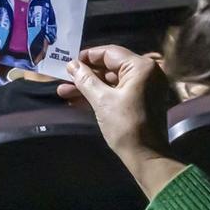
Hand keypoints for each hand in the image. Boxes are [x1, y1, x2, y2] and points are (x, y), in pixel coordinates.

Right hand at [56, 45, 184, 198]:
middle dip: (85, 75)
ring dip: (89, 87)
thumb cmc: (125, 125)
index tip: (68, 63)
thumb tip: (71, 65)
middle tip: (63, 78)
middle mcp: (146, 73)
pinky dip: (100, 95)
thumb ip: (85, 79)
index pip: (110, 53)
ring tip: (63, 92)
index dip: (87, 57)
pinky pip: (117, 92)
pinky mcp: (141, 101)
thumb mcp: (101, 100)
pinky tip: (77, 101)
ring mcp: (145, 88)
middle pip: (110, 67)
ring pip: (111, 81)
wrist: (146, 157)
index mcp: (141, 67)